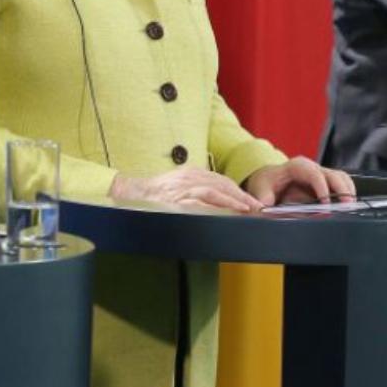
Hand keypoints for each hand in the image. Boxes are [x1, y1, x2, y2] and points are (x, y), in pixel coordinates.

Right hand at [109, 168, 263, 211]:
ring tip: (248, 209)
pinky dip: (215, 206)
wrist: (128, 194)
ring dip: (233, 200)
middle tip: (257, 207)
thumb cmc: (152, 195)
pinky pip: (199, 201)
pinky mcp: (175, 199)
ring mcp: (181, 187)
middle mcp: (188, 177)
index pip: (220, 180)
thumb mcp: (177, 187)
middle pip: (221, 183)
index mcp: (190, 173)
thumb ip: (195, 192)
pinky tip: (226, 212)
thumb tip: (216, 205)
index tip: (251, 202)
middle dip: (241, 195)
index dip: (237, 191)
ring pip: (214, 190)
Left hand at [243, 157, 356, 206]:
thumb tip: (267, 213)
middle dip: (341, 190)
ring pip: (341, 178)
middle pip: (332, 174)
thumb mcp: (260, 193)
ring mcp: (320, 174)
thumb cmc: (265, 184)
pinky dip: (347, 193)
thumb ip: (263, 203)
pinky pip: (342, 184)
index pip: (313, 174)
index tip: (326, 204)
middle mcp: (311, 168)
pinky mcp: (326, 182)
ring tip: (350, 209)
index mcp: (296, 167)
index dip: (322, 188)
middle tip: (346, 207)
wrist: (267, 180)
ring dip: (348, 192)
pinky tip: (348, 207)